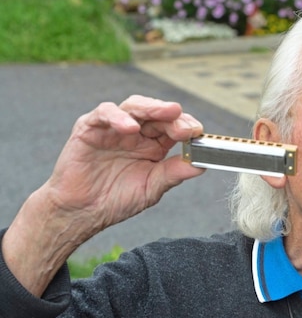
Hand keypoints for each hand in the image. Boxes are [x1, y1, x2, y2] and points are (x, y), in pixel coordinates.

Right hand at [45, 94, 203, 234]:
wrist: (83, 211)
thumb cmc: (116, 199)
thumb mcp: (152, 187)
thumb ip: (174, 173)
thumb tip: (201, 165)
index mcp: (154, 144)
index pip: (173, 126)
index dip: (186, 126)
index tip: (198, 133)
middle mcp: (135, 132)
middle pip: (156, 113)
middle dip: (173, 116)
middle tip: (186, 125)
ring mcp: (113, 127)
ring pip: (134, 106)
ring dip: (152, 108)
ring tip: (168, 113)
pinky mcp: (89, 128)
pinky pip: (104, 113)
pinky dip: (118, 117)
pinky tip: (130, 128)